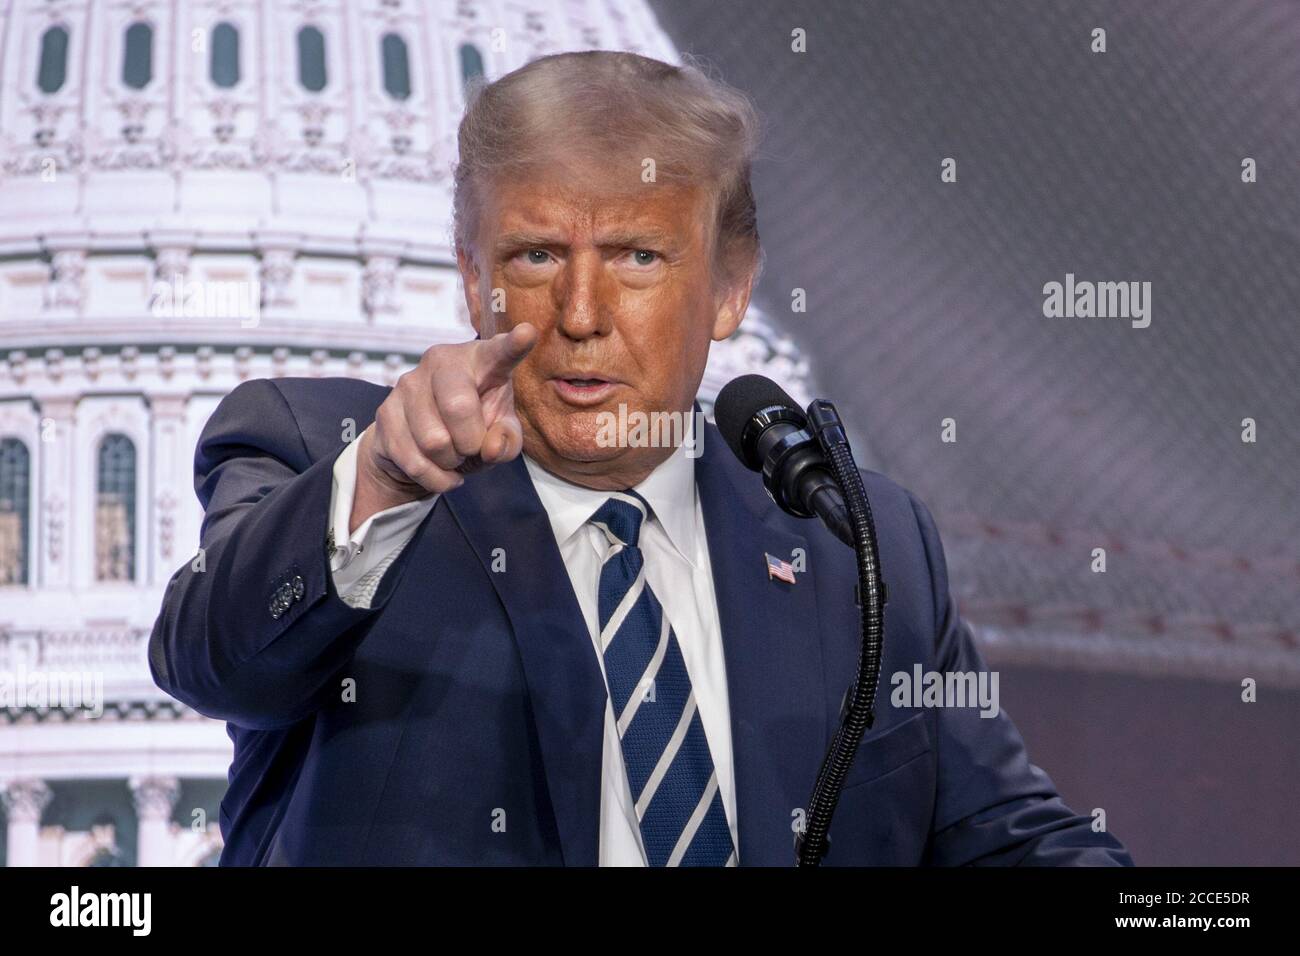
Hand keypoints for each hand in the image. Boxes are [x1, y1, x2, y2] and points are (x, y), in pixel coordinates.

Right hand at [351, 324, 536, 531]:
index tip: (527, 333)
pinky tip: (439, 470)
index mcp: (480, 359)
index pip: (498, 351)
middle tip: (471, 447)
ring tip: (453, 456)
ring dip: (450, 462)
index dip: (514, 345)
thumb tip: (490, 447)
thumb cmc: (473, 429)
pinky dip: (435, 478)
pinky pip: (414, 461)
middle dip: (470, 442)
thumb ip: (508, 440)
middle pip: (458, 407)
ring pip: (434, 441)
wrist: (420, 445)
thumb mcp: (500, 434)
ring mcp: (408, 383)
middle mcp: (441, 361)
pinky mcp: (385, 412)